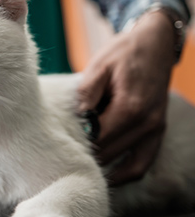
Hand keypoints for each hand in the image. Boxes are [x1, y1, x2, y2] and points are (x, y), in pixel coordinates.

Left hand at [78, 11, 175, 185]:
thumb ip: (87, 95)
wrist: (155, 42)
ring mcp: (156, 129)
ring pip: (129, 165)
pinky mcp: (158, 130)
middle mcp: (147, 123)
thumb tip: (76, 120)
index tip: (59, 145)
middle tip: (64, 158)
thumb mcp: (99, 67)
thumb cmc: (123, 52)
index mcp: (130, 107)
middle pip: (111, 153)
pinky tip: (109, 174)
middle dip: (88, 157)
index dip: (78, 144)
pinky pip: (144, 162)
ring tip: (83, 168)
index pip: (98, 139)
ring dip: (106, 168)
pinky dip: (127, 172)